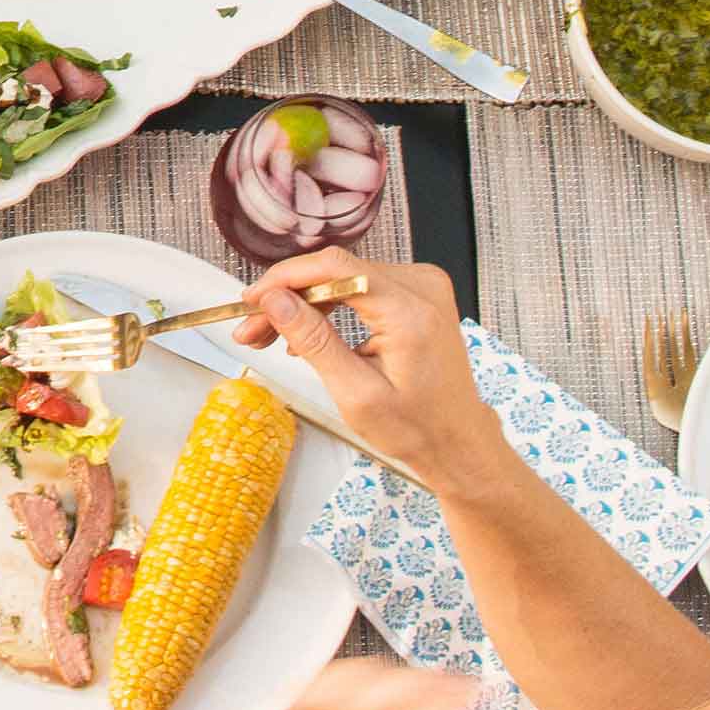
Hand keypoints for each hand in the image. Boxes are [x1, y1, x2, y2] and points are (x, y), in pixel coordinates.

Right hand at [232, 253, 519, 498]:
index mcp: (410, 311)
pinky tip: (305, 331)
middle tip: (251, 329)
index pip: (334, 268)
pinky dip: (328, 305)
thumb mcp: (355, 392)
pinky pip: (359, 287)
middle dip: (287, 297)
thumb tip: (274, 300)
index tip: (251, 300)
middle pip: (334, 272)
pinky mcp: (417, 294)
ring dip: (303, 303)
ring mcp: (422, 287)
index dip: (285, 278)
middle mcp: (422, 287)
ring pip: (342, 278)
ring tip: (269, 335)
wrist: (458, 440)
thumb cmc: (416, 427)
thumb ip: (313, 340)